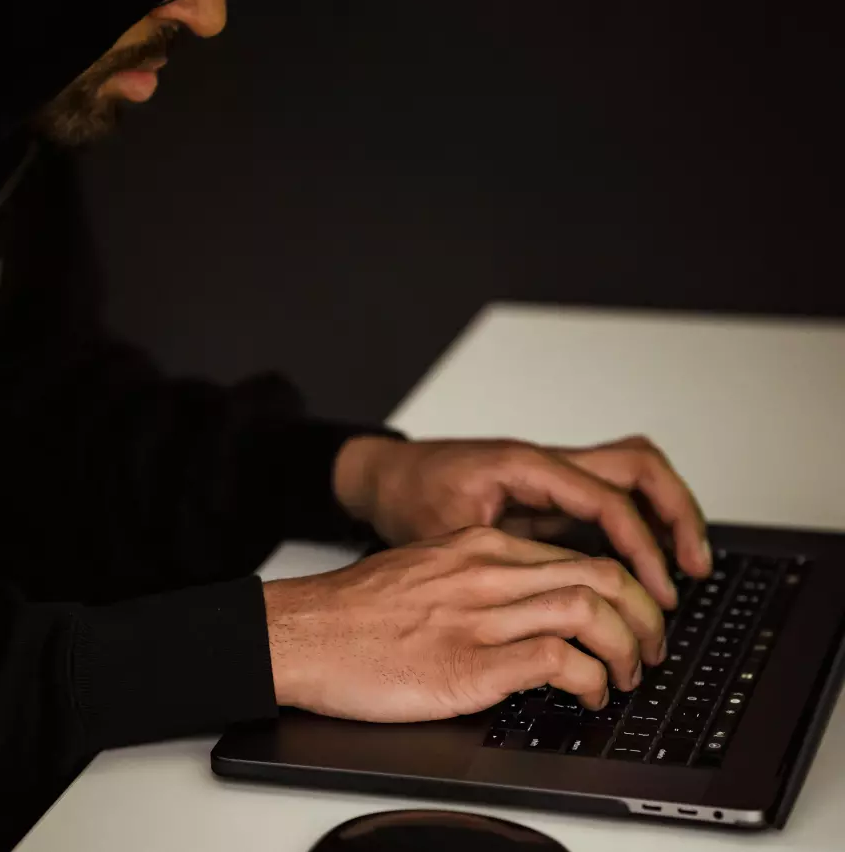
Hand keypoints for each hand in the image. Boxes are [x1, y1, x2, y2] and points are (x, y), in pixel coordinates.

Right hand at [264, 526, 665, 721]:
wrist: (302, 632)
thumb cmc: (354, 612)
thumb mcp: (424, 572)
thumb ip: (476, 581)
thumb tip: (525, 610)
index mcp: (478, 546)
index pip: (580, 554)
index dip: (624, 591)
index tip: (633, 618)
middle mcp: (486, 571)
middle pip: (601, 575)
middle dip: (645, 616)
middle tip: (650, 648)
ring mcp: (480, 615)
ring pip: (590, 611)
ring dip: (627, 649)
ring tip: (626, 677)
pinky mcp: (470, 663)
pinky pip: (559, 660)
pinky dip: (590, 680)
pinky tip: (587, 694)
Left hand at [333, 434, 709, 608]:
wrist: (380, 476)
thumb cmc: (405, 494)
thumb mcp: (442, 533)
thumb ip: (490, 562)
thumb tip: (531, 611)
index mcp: (525, 466)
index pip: (607, 497)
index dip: (641, 545)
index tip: (658, 588)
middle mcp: (545, 464)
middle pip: (637, 467)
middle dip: (676, 513)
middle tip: (695, 568)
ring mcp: (549, 479)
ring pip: (628, 479)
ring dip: (662, 518)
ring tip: (682, 572)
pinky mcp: (545, 497)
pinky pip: (604, 504)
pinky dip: (631, 531)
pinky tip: (637, 574)